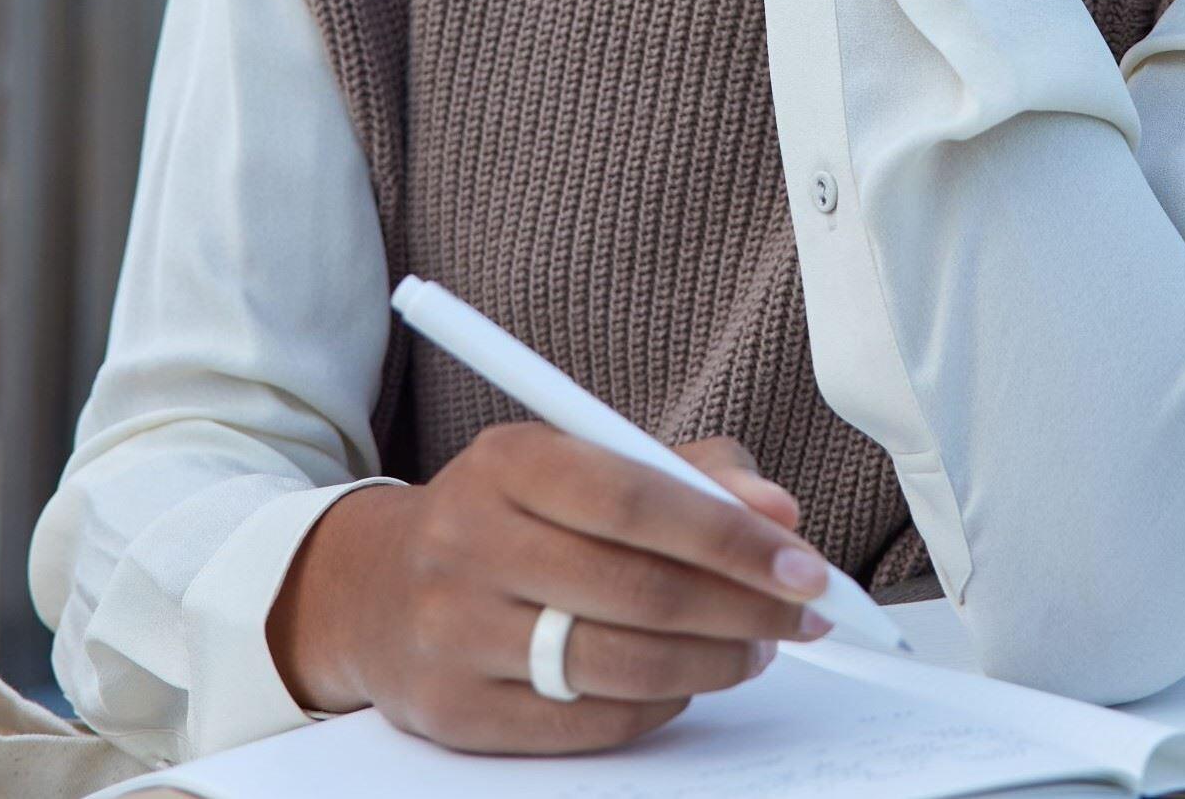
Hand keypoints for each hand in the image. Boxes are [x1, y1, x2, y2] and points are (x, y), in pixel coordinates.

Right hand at [267, 427, 826, 753]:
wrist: (379, 589)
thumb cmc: (512, 519)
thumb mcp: (581, 463)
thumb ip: (687, 473)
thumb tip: (780, 515)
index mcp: (506, 461)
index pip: (635, 498)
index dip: (731, 536)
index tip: (805, 565)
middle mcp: (468, 541)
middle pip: (637, 590)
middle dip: (743, 610)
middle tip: (800, 618)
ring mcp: (453, 632)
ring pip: (619, 665)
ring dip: (713, 663)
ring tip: (755, 650)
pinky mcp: (454, 711)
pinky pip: (588, 723)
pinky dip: (660, 707)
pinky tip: (687, 683)